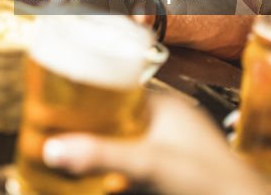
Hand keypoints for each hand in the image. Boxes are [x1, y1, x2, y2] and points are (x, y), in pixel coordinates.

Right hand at [43, 96, 265, 194]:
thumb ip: (101, 155)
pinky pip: (133, 170)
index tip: (54, 101)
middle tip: (52, 135)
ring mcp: (171, 154)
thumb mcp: (150, 165)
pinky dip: (114, 175)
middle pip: (113, 118)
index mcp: (165, 107)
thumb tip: (53, 149)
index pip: (114, 86)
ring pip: (122, 145)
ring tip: (66, 160)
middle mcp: (167, 126)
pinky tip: (99, 184)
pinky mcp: (172, 178)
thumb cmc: (218, 186)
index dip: (83, 94)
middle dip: (84, 129)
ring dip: (98, 154)